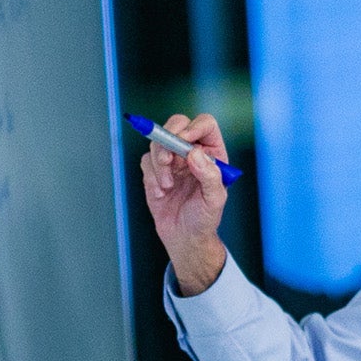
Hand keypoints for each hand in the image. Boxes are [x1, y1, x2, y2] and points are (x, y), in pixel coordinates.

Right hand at [137, 113, 230, 295]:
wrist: (184, 237)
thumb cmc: (204, 219)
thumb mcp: (214, 199)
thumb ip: (209, 175)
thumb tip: (194, 153)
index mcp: (212, 153)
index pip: (205, 125)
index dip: (193, 128)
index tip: (183, 141)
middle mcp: (192, 151)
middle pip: (177, 124)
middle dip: (168, 141)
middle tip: (167, 161)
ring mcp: (172, 159)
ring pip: (158, 142)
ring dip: (159, 165)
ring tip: (167, 186)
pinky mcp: (155, 170)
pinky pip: (146, 160)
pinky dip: (151, 176)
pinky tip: (161, 192)